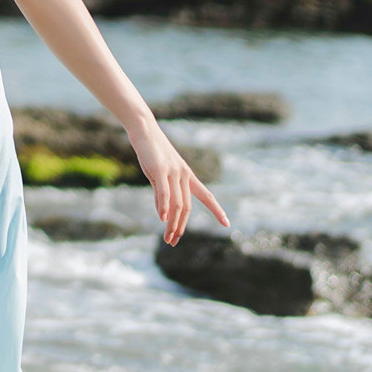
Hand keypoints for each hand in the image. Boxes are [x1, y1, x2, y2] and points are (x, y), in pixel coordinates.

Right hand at [129, 122, 228, 244]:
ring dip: (173, 224)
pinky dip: (164, 207)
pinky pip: (164, 192)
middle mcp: (184, 175)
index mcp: (187, 176)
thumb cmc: (151, 152)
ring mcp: (173, 172)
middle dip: (182, 227)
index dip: (217, 210)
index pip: (207, 196)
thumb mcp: (158, 175)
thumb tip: (164, 214)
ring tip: (168, 238)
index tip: (227, 223)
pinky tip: (163, 219)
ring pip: (178, 204)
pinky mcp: (160, 170)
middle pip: (187, 207)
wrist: (145, 130)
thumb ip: (163, 194)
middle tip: (173, 242)